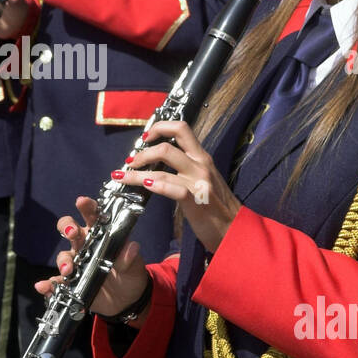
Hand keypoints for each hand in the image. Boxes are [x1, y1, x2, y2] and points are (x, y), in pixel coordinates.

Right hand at [36, 196, 150, 321]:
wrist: (127, 301)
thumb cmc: (130, 275)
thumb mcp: (134, 266)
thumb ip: (130, 257)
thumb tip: (131, 247)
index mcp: (101, 235)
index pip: (92, 216)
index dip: (87, 207)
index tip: (82, 201)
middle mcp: (85, 246)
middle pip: (69, 229)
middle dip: (67, 227)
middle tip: (72, 233)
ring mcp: (76, 264)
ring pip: (63, 256)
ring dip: (63, 261)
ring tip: (68, 270)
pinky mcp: (70, 283)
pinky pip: (56, 282)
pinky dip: (48, 284)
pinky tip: (44, 286)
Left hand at [112, 120, 240, 253]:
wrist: (235, 229)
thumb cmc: (217, 206)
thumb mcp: (204, 179)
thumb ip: (187, 168)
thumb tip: (160, 164)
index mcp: (202, 158)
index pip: (181, 128)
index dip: (160, 127)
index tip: (145, 137)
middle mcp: (201, 165)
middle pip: (168, 144)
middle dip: (143, 151)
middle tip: (131, 161)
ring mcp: (198, 181)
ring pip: (163, 165)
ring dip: (137, 170)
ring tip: (122, 176)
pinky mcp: (196, 200)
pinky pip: (172, 188)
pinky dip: (154, 184)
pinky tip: (143, 185)